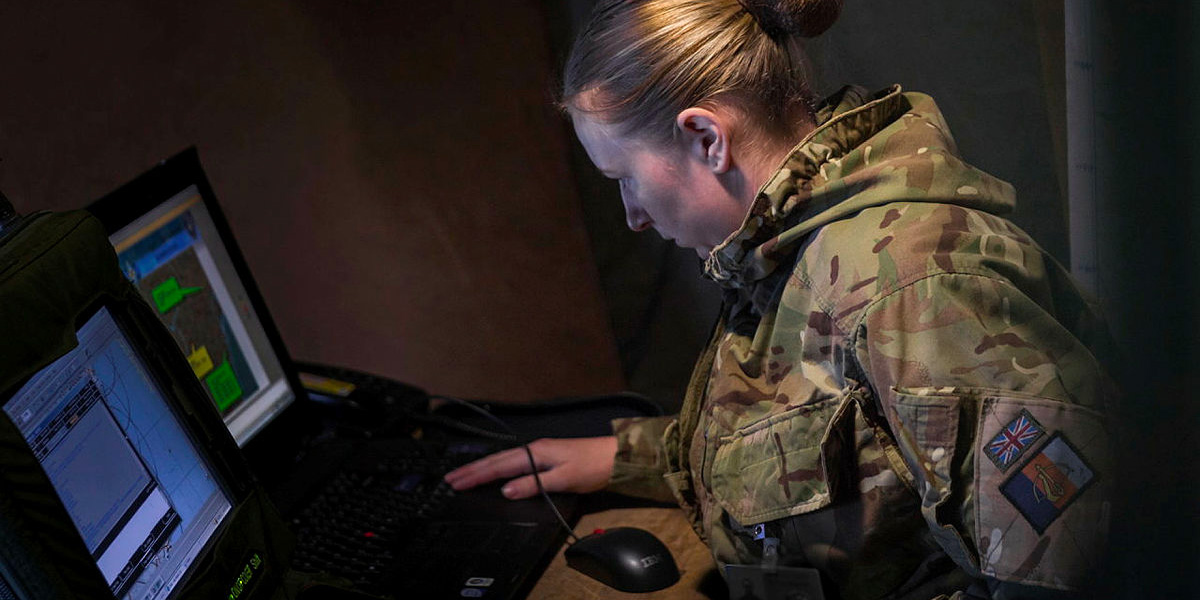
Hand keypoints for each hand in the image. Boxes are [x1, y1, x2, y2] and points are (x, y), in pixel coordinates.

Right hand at [443, 436, 616, 499]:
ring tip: (464, 476)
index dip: (476, 475)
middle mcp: (534, 449)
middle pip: (497, 462)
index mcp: (535, 453)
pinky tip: (495, 474)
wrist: (617, 457)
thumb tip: (506, 490)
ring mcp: (540, 452)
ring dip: (483, 469)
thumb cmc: (593, 466)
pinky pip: (514, 463)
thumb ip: (534, 484)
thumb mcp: (564, 478)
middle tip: (449, 479)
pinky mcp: (547, 457)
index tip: (455, 482)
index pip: (499, 466)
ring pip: (504, 461)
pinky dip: (498, 469)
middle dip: (472, 471)